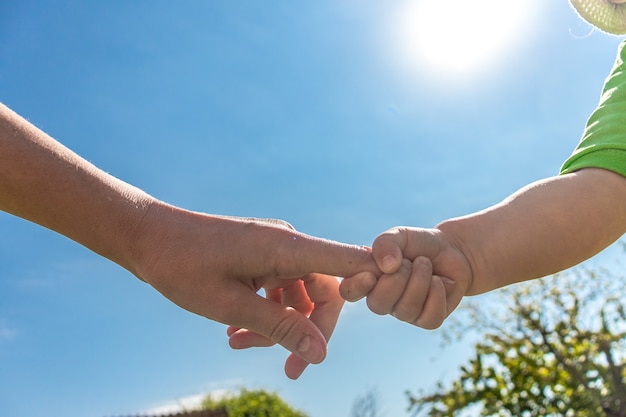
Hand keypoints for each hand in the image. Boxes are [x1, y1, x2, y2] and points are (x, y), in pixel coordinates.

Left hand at [131, 203, 379, 378]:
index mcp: (285, 248)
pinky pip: (276, 289)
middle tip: (290, 369)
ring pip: (296, 296)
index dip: (374, 278)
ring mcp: (272, 250)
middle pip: (323, 290)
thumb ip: (278, 328)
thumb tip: (320, 354)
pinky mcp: (258, 256)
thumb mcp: (230, 306)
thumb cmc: (183, 267)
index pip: (346, 261)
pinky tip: (236, 334)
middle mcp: (285, 244)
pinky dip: (264, 313)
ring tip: (240, 346)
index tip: (394, 296)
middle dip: (309, 330)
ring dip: (277, 326)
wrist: (147, 237)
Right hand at [340, 227, 471, 328]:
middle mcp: (383, 300)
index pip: (349, 291)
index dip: (356, 287)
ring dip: (420, 281)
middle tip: (410, 261)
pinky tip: (440, 282)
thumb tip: (387, 266)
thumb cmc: (419, 243)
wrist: (451, 250)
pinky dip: (437, 295)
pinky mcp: (427, 320)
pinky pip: (429, 317)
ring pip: (406, 310)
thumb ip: (386, 243)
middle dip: (398, 279)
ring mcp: (404, 312)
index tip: (371, 274)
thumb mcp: (400, 235)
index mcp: (368, 280)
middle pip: (378, 304)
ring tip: (426, 265)